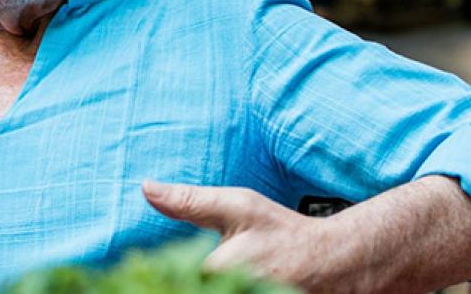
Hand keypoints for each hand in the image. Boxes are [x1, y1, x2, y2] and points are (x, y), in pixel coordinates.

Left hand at [142, 180, 323, 285]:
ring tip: (189, 272)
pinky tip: (204, 281)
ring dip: (186, 283)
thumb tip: (147, 188)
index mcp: (218, 273)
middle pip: (179, 287)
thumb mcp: (238, 206)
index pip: (167, 278)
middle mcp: (230, 292)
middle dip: (170, 278)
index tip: (142, 262)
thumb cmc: (281, 232)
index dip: (155, 269)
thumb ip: (190, 200)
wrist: (328, 263)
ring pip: (193, 291)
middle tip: (178, 262)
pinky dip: (204, 288)